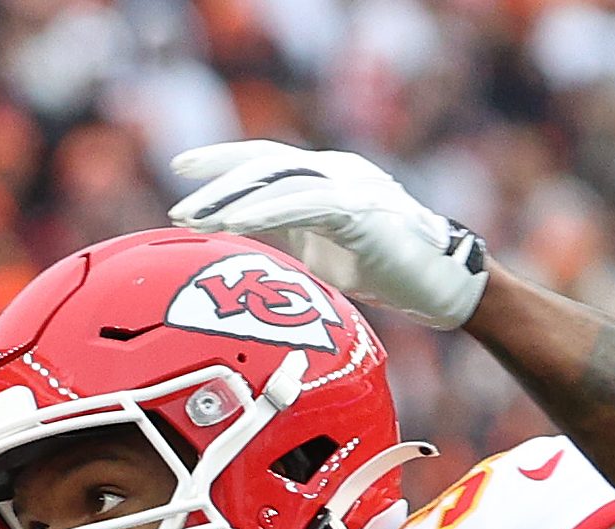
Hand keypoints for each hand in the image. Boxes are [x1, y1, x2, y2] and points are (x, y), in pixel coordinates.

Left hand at [168, 140, 488, 329]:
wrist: (436, 285)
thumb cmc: (377, 269)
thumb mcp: (316, 247)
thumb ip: (281, 233)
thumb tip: (233, 241)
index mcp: (323, 177)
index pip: (265, 159)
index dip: (223, 160)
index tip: (180, 168)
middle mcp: (336, 171)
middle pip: (266, 163)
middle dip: (218, 180)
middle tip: (178, 203)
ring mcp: (351, 185)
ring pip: (281, 179)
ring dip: (233, 199)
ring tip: (194, 218)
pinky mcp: (361, 209)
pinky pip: (306, 204)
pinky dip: (267, 211)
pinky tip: (235, 223)